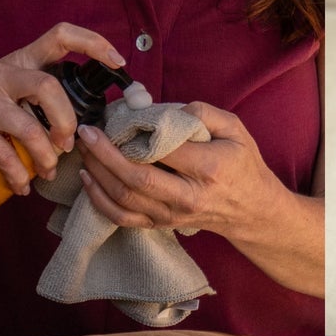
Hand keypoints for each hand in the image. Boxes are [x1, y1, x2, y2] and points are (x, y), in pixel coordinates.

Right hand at [0, 23, 125, 194]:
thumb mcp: (5, 92)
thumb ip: (36, 101)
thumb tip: (80, 133)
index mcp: (19, 61)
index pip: (60, 36)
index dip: (93, 44)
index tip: (118, 63)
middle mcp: (2, 72)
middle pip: (49, 88)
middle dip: (66, 123)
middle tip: (67, 145)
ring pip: (28, 128)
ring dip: (45, 158)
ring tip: (47, 172)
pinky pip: (2, 154)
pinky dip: (17, 176)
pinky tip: (20, 186)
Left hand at [76, 102, 278, 237]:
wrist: (252, 210)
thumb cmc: (243, 165)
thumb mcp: (237, 129)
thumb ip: (204, 113)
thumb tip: (168, 110)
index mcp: (207, 168)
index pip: (162, 150)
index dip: (130, 134)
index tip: (109, 119)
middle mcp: (187, 196)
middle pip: (136, 178)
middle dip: (104, 155)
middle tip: (86, 133)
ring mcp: (172, 214)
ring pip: (124, 199)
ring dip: (97, 174)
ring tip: (83, 151)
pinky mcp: (161, 225)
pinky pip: (123, 218)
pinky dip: (100, 200)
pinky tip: (88, 180)